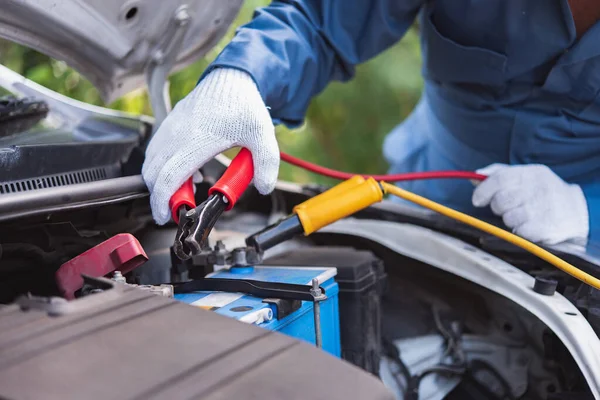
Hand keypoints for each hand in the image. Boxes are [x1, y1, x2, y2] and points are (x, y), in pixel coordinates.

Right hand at [142, 68, 279, 224]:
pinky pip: (155, 150)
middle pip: (153, 173)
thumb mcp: (263, 135)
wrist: (231, 77)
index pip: (169, 177)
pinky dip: (160, 166)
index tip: (165, 216)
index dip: (162, 201)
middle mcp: (177, 134)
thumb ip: (266, 164)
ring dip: (159, 181)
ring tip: (183, 192)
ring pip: (150, 162)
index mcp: (197, 140)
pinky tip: (183, 172)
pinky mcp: (169, 124)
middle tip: (176, 210)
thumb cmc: (244, 104)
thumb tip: (264, 188)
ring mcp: (170, 127)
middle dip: (159, 197)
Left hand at [472, 164, 588, 244]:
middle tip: (506, 208)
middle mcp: (537, 189)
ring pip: (508, 218)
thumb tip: (474, 176)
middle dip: (497, 207)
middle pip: (500, 200)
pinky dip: (519, 230)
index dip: (483, 191)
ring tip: (522, 215)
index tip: (477, 200)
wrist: (575, 211)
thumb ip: (498, 173)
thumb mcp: (525, 176)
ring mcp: (542, 209)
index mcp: (531, 174)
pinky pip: (519, 231)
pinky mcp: (544, 228)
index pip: (500, 179)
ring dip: (510, 219)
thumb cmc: (542, 192)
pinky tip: (529, 225)